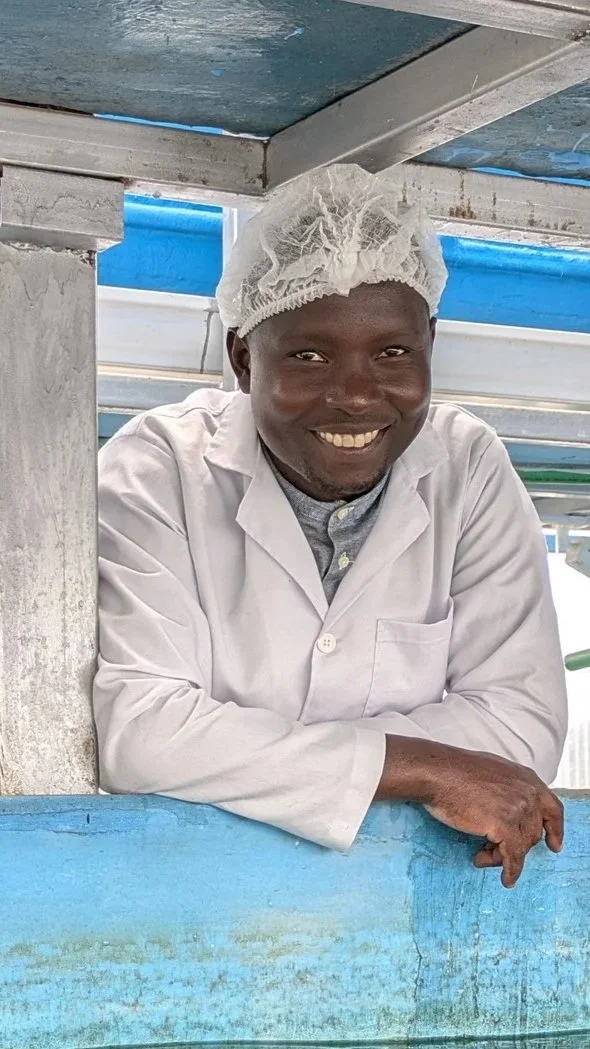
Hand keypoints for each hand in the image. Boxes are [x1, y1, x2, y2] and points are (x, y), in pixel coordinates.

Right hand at [376, 737, 563, 887]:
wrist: (437, 773)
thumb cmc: (454, 772)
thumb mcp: (492, 772)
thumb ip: (507, 789)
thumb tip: (508, 810)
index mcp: (525, 778)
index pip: (552, 807)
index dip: (555, 829)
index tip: (554, 845)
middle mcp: (527, 792)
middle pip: (533, 831)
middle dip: (515, 846)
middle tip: (491, 852)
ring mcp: (518, 808)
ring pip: (522, 846)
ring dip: (503, 857)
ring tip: (482, 857)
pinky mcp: (505, 825)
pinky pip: (514, 856)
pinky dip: (511, 871)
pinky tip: (506, 880)